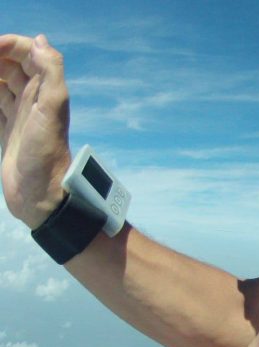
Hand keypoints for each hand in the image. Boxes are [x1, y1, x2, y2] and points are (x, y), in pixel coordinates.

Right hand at [0, 34, 71, 228]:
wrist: (40, 194)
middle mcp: (32, 99)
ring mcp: (18, 114)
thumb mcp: (52, 108)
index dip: (8, 44)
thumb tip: (40, 40)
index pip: (27, 53)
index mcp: (45, 90)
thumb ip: (51, 72)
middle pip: (10, 65)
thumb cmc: (46, 153)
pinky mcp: (6, 130)